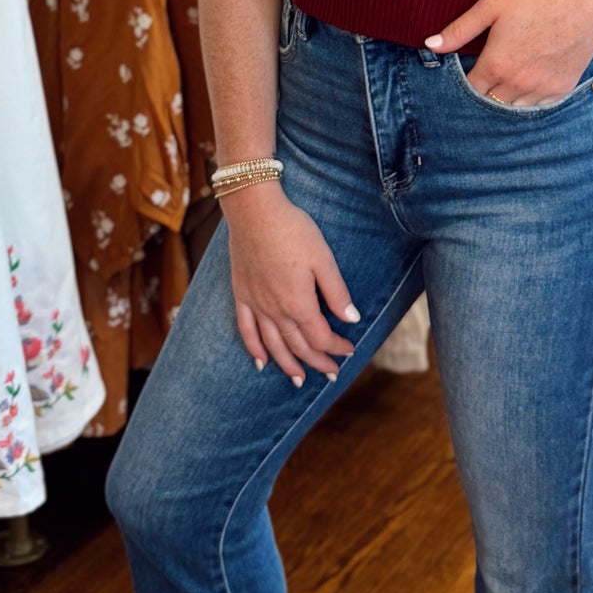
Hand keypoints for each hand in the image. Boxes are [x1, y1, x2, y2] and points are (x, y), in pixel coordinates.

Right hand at [223, 184, 360, 385]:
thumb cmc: (293, 230)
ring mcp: (256, 305)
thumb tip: (352, 319)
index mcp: (299, 304)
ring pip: (273, 346)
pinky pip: (246, 331)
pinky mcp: (241, 295)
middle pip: (299, 347)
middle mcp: (276, 311)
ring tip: (300, 380)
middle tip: (332, 373)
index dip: (337, 347)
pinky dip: (254, 350)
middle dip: (318, 362)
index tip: (350, 348)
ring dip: (288, 366)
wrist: (255, 212)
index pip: (321, 338)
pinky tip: (261, 362)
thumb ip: (336, 293)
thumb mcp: (323, 259)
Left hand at [425, 0, 592, 105]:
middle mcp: (517, 84)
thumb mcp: (492, 4)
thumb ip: (460, 29)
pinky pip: (537, 106)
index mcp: (496, 65)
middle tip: (486, 74)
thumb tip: (430, 45)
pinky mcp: (561, 89)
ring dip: (505, 98)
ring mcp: (541, 90)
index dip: (463, 84)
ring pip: (512, 109)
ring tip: (506, 78)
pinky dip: (529, 99)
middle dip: (483, 92)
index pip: (469, 91)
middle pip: (489, 103)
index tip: (465, 73)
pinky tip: (527, 81)